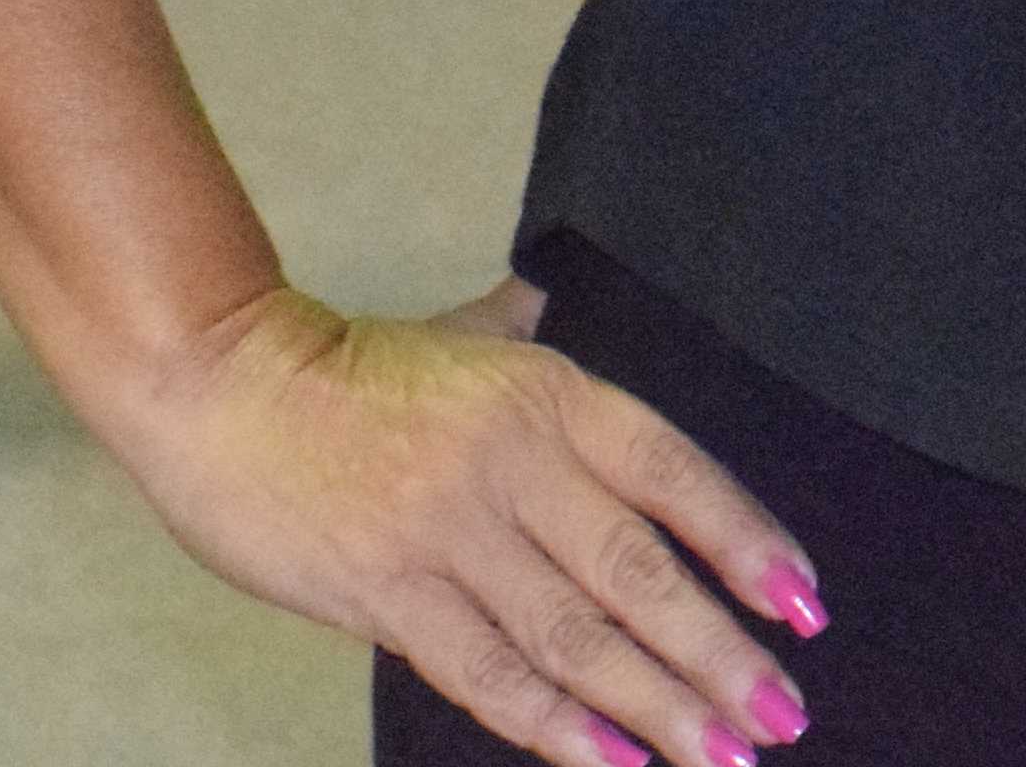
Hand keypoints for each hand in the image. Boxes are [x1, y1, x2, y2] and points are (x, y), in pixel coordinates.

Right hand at [115, 280, 816, 766]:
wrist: (220, 381)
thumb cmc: (350, 368)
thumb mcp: (467, 335)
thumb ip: (525, 339)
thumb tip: (550, 304)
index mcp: (556, 397)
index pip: (680, 476)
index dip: (748, 543)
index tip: (804, 606)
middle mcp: (519, 465)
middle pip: (642, 572)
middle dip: (720, 652)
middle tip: (782, 712)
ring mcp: (451, 533)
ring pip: (576, 635)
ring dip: (656, 703)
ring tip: (720, 753)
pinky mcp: (385, 592)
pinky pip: (486, 670)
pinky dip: (554, 723)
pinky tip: (612, 759)